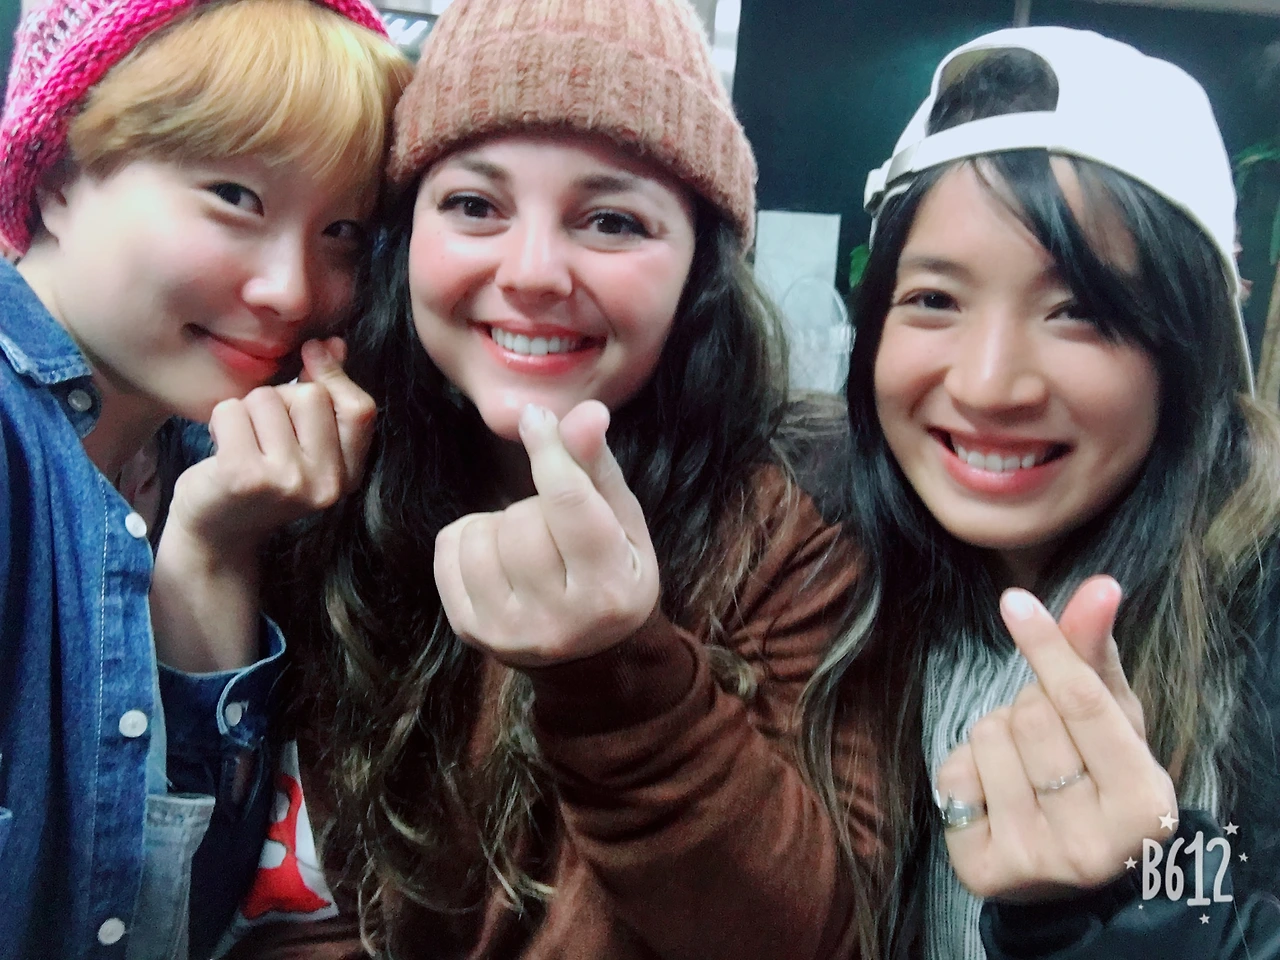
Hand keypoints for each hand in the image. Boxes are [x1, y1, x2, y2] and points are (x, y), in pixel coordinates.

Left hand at [151, 338, 375, 671]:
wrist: (215, 536)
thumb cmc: (259, 482)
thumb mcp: (304, 448)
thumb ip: (325, 399)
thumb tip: (333, 343)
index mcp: (347, 477)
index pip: (360, 409)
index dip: (335, 374)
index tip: (313, 353)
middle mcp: (324, 484)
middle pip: (310, 396)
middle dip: (280, 398)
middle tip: (263, 432)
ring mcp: (287, 482)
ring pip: (268, 398)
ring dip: (246, 411)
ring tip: (241, 442)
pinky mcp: (245, 476)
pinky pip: (232, 410)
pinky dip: (220, 420)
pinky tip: (220, 449)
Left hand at [434, 400, 659, 667]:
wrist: (591, 657)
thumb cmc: (612, 572)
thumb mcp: (622, 523)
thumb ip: (598, 468)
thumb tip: (586, 412)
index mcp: (609, 591)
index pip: (569, 505)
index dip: (549, 452)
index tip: (537, 418)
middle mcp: (558, 622)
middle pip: (522, 519)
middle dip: (536, 506)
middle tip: (555, 526)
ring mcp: (509, 633)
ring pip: (482, 533)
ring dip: (502, 522)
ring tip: (530, 543)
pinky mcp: (471, 631)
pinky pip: (449, 550)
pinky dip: (470, 536)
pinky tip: (498, 553)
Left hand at [936, 576, 1177, 900]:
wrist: (1069, 879)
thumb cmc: (1097, 779)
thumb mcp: (1114, 722)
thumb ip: (1097, 655)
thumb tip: (1101, 584)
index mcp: (1144, 806)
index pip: (1083, 703)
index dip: (1047, 645)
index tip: (1015, 600)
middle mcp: (1093, 844)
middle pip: (1030, 715)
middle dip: (1030, 705)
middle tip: (1050, 735)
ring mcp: (1034, 860)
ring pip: (987, 737)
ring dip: (998, 733)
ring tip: (1025, 765)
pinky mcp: (981, 868)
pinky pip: (954, 772)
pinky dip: (967, 766)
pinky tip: (994, 792)